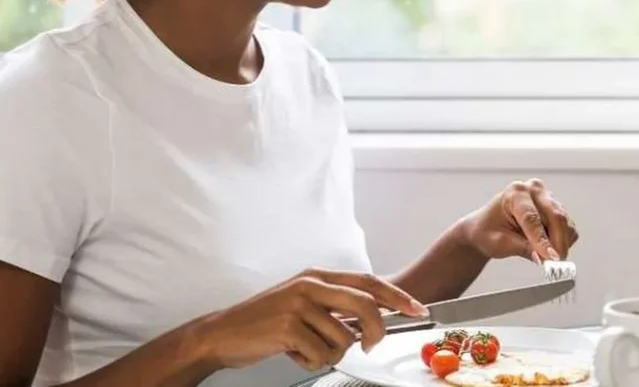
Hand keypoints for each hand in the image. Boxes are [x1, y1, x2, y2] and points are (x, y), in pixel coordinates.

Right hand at [199, 268, 427, 371]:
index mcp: (316, 276)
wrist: (222, 334)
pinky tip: (293, 352)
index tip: (417, 308)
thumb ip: (334, 307)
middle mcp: (310, 285)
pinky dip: (311, 361)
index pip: (368, 282)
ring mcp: (298, 304)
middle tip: (369, 345)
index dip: (397, 296)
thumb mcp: (302, 304)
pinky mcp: (288, 327)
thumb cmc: (264, 322)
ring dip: (329, 352)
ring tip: (306, 347)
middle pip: (365, 305)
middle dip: (375, 331)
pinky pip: (321, 354)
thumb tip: (371, 320)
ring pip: (343, 338)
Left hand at [461, 178, 578, 262]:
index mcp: (515, 193)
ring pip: (565, 224)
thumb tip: (544, 257)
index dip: (543, 240)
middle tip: (556, 265)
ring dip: (560, 244)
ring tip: (546, 258)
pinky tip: (547, 248)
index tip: (551, 258)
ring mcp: (547, 198)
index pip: (533, 218)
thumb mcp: (500, 242)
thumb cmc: (487, 231)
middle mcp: (534, 190)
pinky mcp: (556, 208)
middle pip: (556, 217)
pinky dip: (563, 242)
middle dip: (558, 244)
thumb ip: (523, 248)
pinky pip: (568, 228)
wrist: (485, 228)